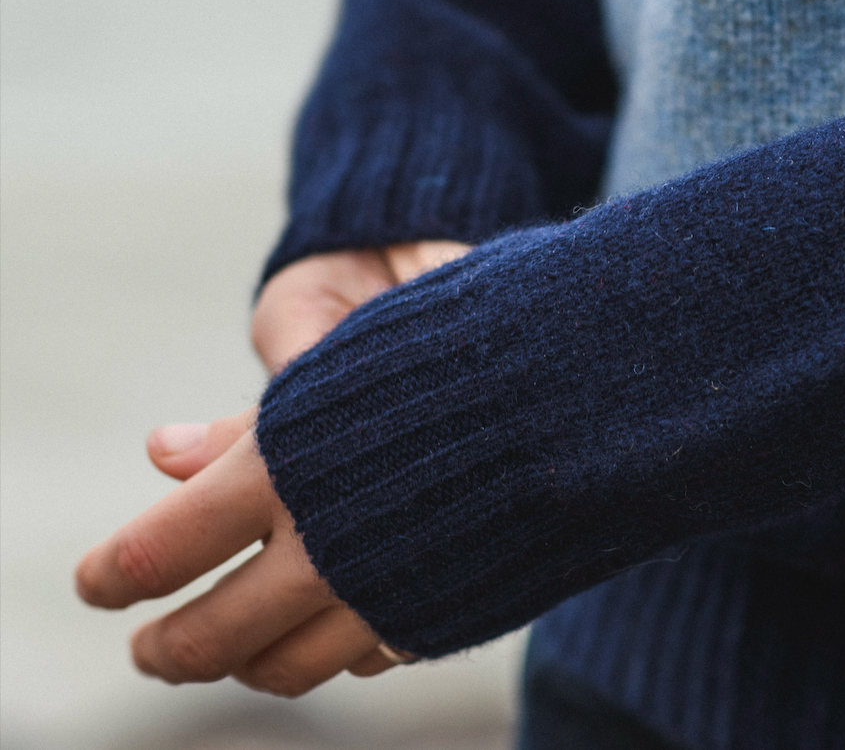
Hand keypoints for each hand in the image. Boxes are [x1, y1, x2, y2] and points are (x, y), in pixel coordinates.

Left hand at [76, 240, 469, 694]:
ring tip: (230, 652)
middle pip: (218, 634)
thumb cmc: (453, 344)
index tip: (93, 587)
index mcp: (289, 468)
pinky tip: (330, 631)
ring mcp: (396, 591)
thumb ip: (249, 422)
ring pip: (293, 668)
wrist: (584, 372)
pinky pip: (375, 657)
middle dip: (170, 648)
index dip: (116, 574)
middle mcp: (333, 547)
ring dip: (248, 666)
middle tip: (150, 649)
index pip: (166, 547)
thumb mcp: (340, 360)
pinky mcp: (454, 611)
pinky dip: (335, 652)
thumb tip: (160, 454)